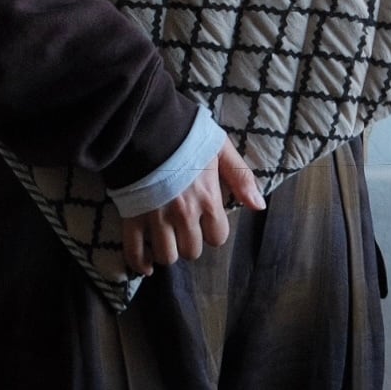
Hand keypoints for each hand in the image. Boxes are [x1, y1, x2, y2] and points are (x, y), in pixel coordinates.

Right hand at [119, 145, 265, 275]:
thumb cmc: (184, 134)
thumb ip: (241, 178)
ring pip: (167, 256)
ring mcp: (156, 217)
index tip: (205, 222)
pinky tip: (147, 266)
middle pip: (192, 251)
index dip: (212, 232)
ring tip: (165, 240)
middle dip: (189, 243)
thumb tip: (259, 206)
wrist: (145, 123)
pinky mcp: (131, 216)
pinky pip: (134, 251)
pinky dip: (140, 263)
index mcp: (208, 199)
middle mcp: (184, 214)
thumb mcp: (220, 149)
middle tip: (183, 230)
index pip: (218, 237)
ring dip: (167, 252)